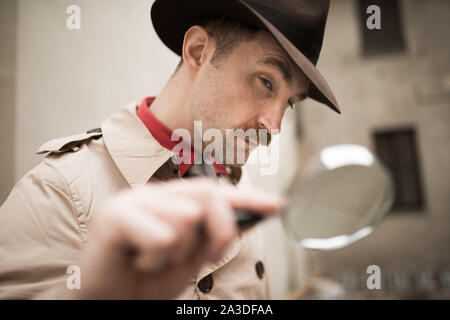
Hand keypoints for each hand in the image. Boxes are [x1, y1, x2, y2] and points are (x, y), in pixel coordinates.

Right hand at [69, 178, 284, 298]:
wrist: (109, 302)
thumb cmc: (146, 280)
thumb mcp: (191, 258)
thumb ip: (215, 234)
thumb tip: (251, 215)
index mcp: (173, 201)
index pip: (217, 192)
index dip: (249, 198)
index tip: (277, 205)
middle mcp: (155, 194)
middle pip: (208, 197)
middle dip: (219, 233)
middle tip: (204, 256)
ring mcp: (134, 200)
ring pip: (187, 218)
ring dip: (175, 255)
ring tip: (153, 261)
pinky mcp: (116, 214)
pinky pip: (163, 235)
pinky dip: (156, 259)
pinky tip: (138, 261)